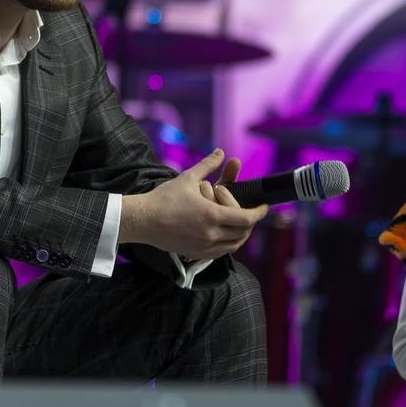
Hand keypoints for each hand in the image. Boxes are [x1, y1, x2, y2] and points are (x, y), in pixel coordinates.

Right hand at [121, 148, 267, 259]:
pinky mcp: (196, 254)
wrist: (142, 220)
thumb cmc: (164, 198)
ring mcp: (204, 247)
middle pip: (243, 232)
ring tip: (240, 223)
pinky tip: (225, 233)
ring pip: (234, 245)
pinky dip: (228, 244)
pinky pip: (221, 252)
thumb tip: (221, 152)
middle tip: (250, 212)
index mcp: (211, 215)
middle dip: (251, 222)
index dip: (259, 212)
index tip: (263, 207)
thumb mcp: (188, 178)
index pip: (246, 218)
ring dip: (241, 234)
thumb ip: (207, 165)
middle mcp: (211, 234)